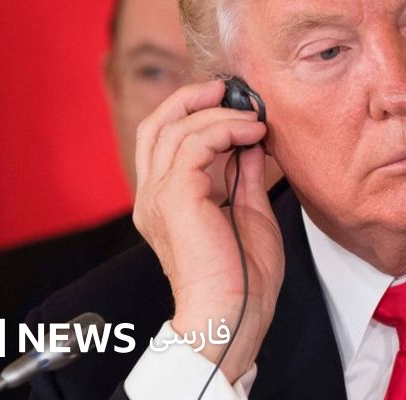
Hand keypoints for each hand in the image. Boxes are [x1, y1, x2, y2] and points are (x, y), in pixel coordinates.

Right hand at [133, 79, 283, 383]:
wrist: (234, 315)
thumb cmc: (243, 279)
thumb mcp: (249, 212)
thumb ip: (244, 175)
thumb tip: (251, 142)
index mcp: (164, 201)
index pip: (163, 139)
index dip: (193, 112)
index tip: (233, 104)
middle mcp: (152, 195)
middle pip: (157, 124)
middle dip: (192, 98)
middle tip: (229, 89)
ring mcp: (158, 196)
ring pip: (175, 128)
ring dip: (218, 114)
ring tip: (253, 116)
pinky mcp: (175, 197)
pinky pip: (194, 144)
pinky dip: (225, 130)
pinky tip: (253, 134)